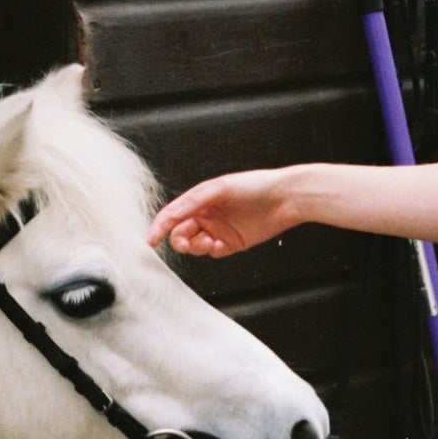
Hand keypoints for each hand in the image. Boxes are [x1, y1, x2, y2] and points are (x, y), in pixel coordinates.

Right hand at [148, 169, 301, 257]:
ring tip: (208, 243)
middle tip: (185, 244)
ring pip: (194, 244)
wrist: (285, 199)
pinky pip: (211, 252)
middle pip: (181, 232)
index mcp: (200, 199)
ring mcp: (218, 230)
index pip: (173, 214)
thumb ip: (192, 202)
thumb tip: (170, 216)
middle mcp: (207, 214)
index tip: (152, 239)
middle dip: (179, 240)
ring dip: (196, 246)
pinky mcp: (230, 244)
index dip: (160, 226)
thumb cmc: (255, 186)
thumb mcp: (219, 189)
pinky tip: (219, 245)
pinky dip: (210, 251)